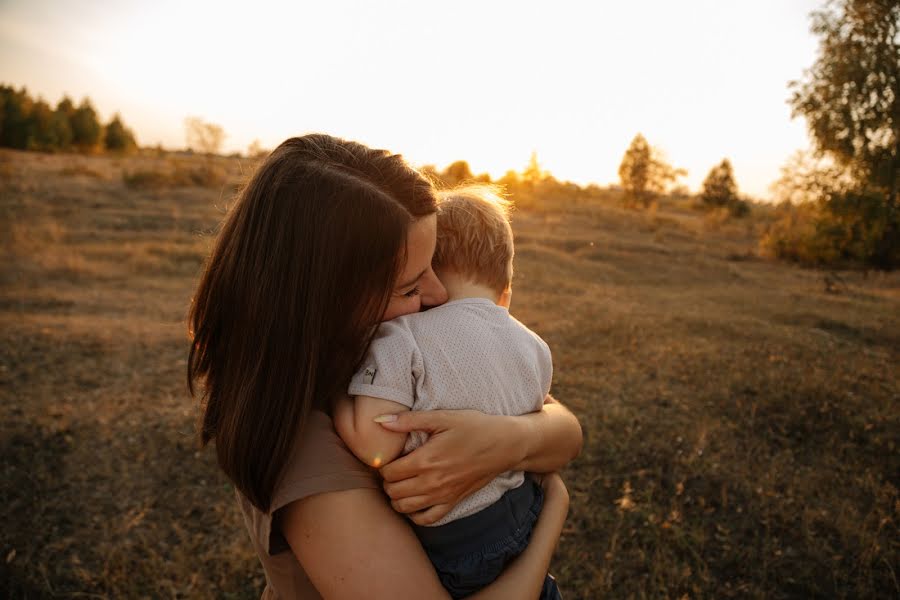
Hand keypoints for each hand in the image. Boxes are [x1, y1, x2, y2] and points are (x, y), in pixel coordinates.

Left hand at [376, 410, 525, 524]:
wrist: (504, 444)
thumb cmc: (474, 427)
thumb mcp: (442, 417)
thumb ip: (408, 420)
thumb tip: (379, 421)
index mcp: (426, 460)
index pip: (388, 473)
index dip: (383, 465)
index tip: (388, 457)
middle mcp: (432, 482)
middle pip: (393, 492)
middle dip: (387, 481)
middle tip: (392, 469)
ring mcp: (443, 496)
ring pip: (405, 508)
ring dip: (396, 497)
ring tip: (400, 483)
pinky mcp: (453, 502)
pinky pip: (427, 519)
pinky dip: (415, 514)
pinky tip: (414, 501)